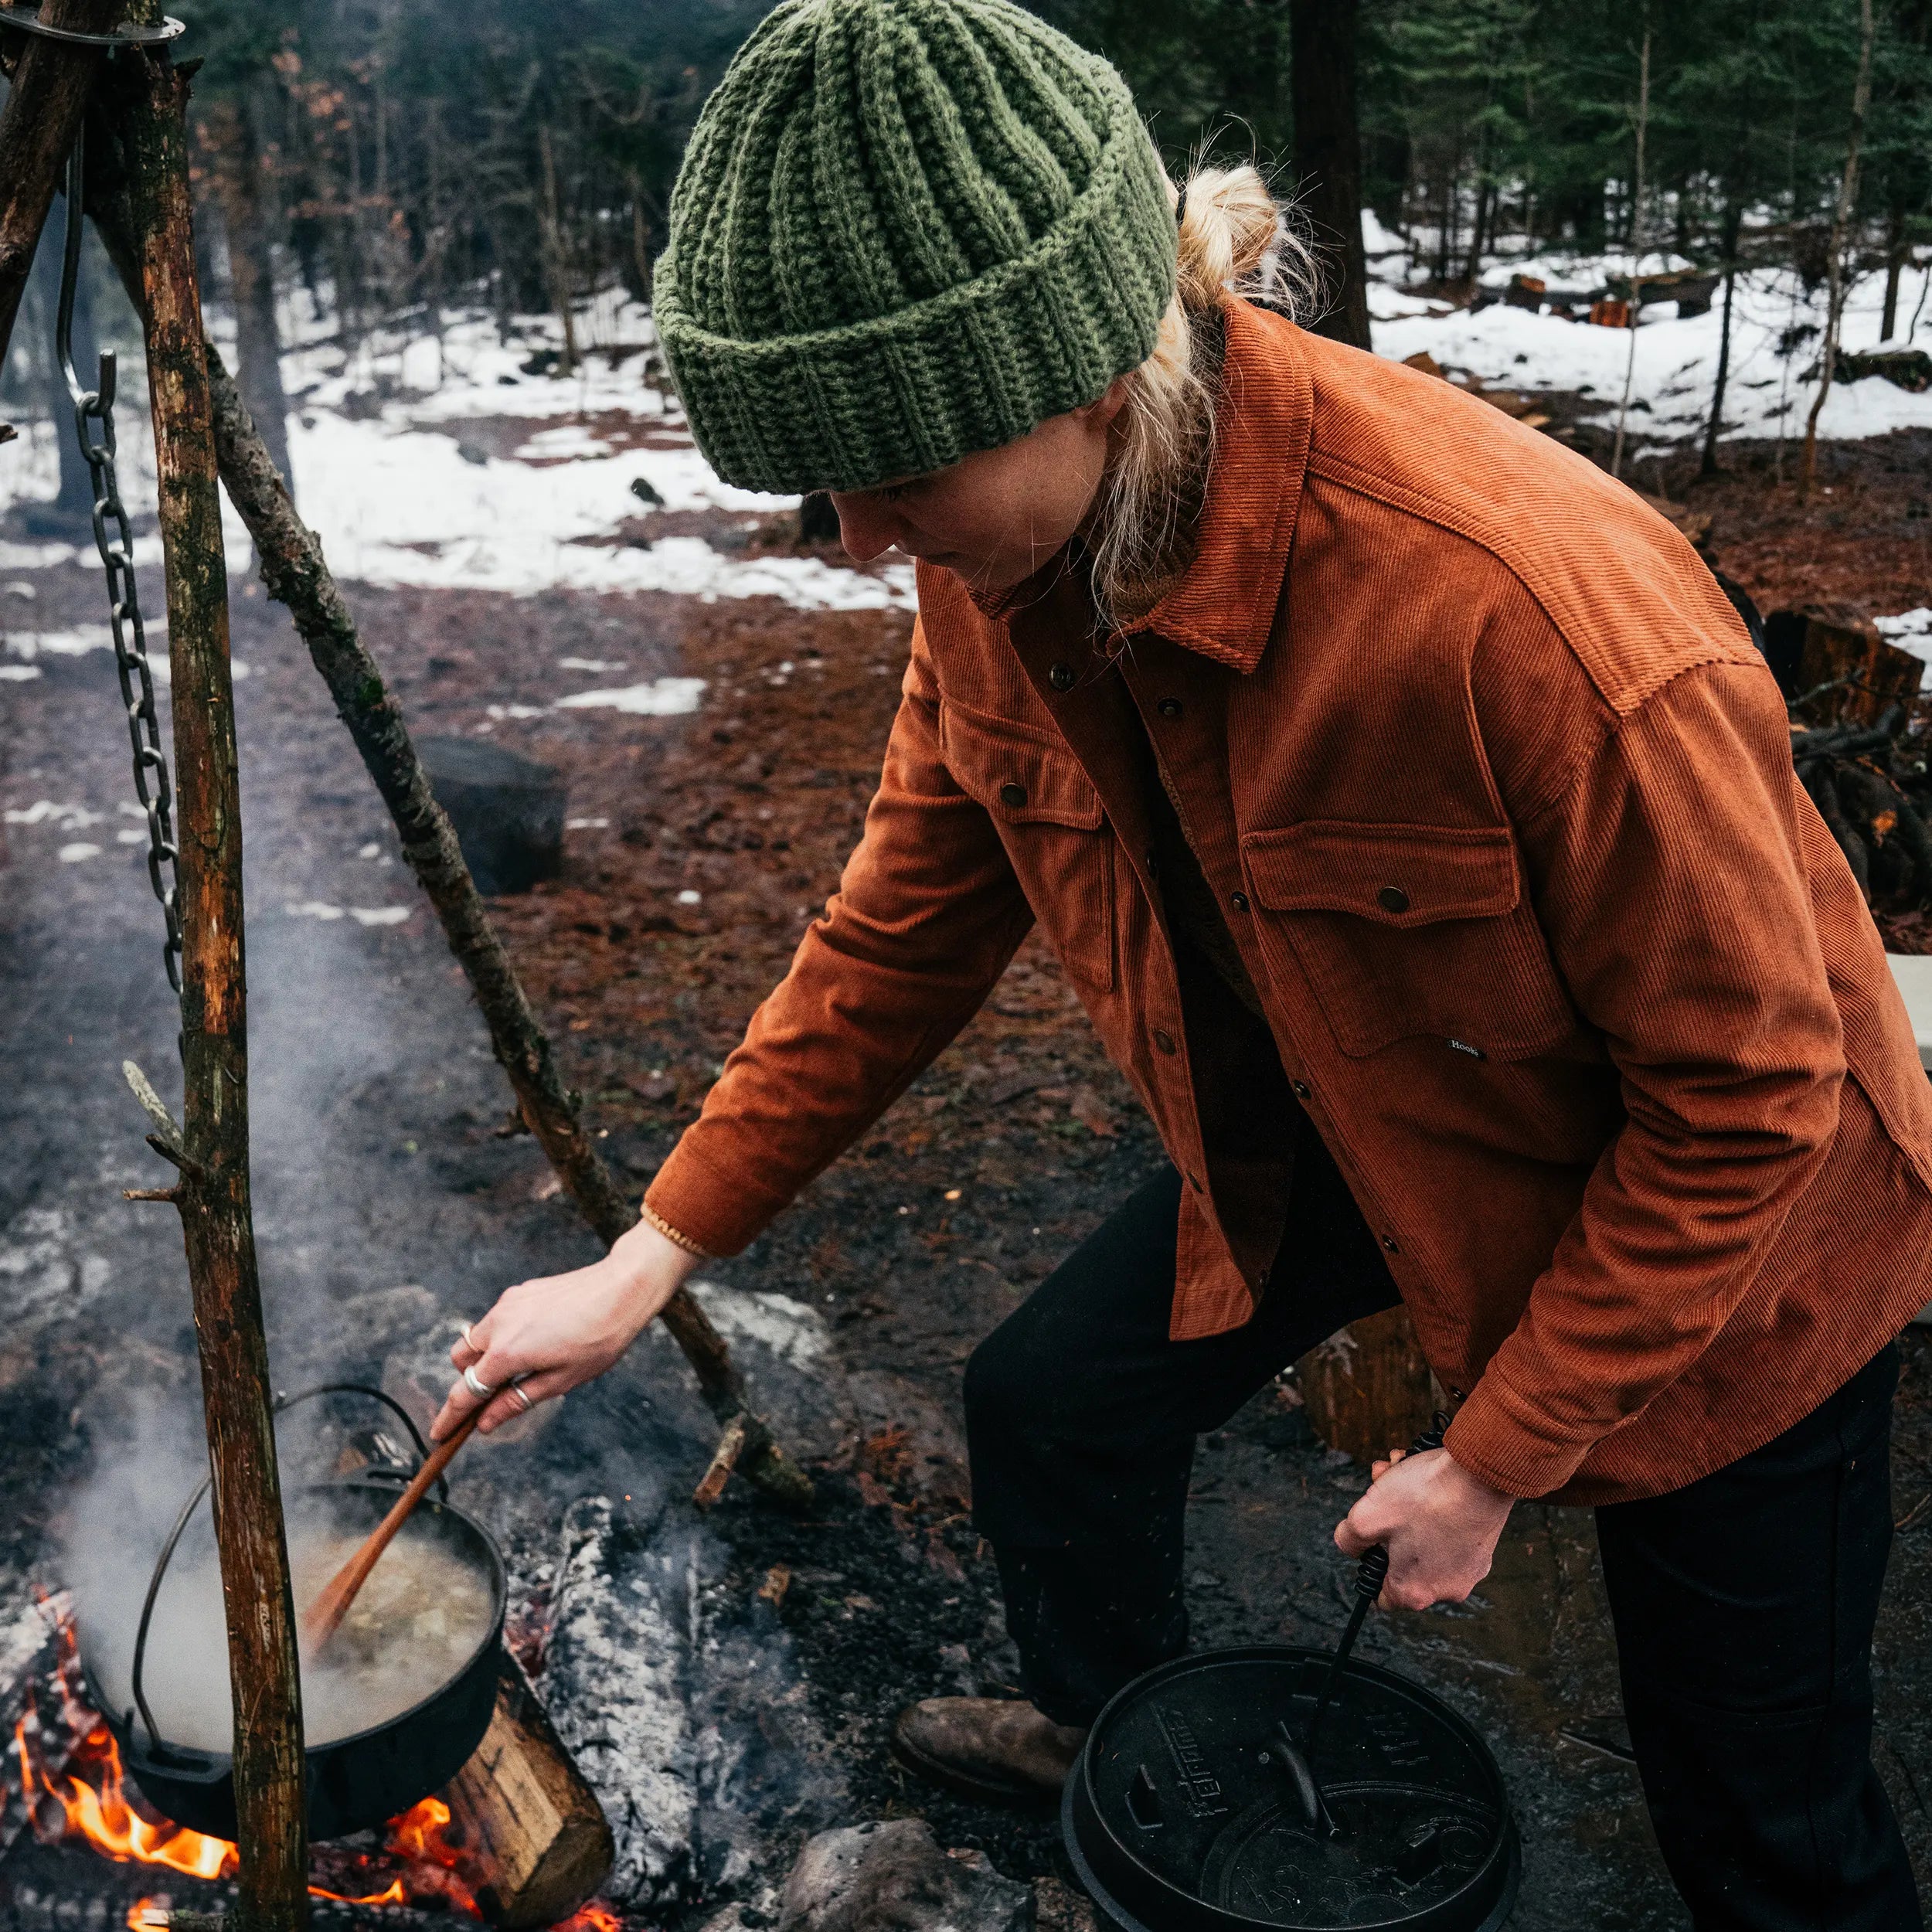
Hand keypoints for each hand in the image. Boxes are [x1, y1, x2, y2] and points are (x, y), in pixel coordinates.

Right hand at [433, 1218, 700, 1439]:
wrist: (621, 1288)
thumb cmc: (599, 1338)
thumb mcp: (561, 1381)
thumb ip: (517, 1401)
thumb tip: (486, 1422)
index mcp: (506, 1353)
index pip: (465, 1392)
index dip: (450, 1417)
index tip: (438, 1434)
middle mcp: (498, 1325)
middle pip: (461, 1361)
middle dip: (469, 1380)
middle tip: (496, 1394)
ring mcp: (507, 1304)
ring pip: (476, 1337)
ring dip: (486, 1356)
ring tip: (525, 1365)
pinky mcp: (519, 1292)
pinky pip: (498, 1319)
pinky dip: (504, 1335)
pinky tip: (539, 1339)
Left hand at [1333, 1446, 1514, 1611]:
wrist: (1480, 1474)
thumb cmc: (1425, 1498)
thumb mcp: (1366, 1517)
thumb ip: (1349, 1539)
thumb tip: (1349, 1545)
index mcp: (1414, 1592)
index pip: (1381, 1596)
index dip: (1368, 1564)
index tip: (1368, 1539)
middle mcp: (1446, 1589)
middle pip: (1400, 1559)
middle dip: (1386, 1522)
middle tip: (1379, 1490)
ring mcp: (1469, 1569)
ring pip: (1423, 1539)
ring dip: (1406, 1507)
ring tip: (1399, 1472)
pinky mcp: (1483, 1547)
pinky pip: (1448, 1532)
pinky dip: (1434, 1507)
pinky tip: (1424, 1475)